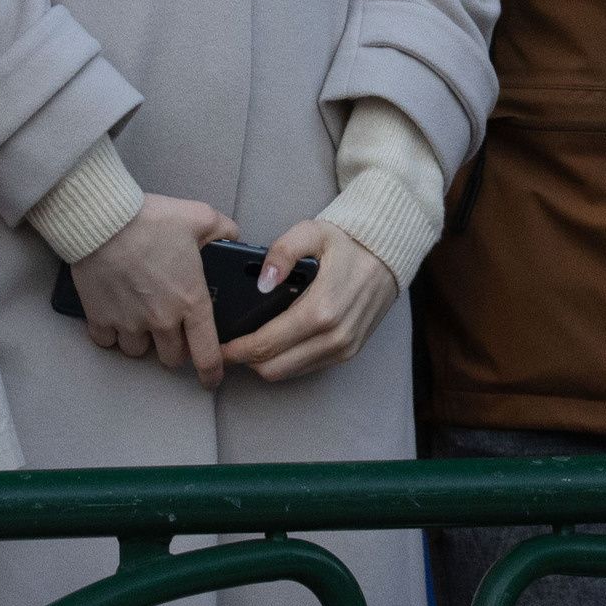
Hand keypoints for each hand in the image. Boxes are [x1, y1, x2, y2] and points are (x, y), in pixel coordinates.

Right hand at [74, 193, 240, 386]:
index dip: (212, 373)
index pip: (207, 354)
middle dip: (173, 348)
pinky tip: (113, 313)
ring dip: (141, 340)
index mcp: (191, 301)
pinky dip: (110, 332)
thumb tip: (234, 238)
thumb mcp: (198, 217)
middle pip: (172, 358)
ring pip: (138, 352)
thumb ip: (223, 230)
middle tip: (170, 328)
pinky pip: (107, 341)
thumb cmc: (151, 219)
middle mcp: (162, 320)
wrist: (102, 220)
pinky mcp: (100, 319)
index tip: (212, 379)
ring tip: (139, 317)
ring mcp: (129, 323)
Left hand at [229, 216, 398, 384]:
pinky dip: (285, 361)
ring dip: (264, 364)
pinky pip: (306, 368)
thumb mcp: (313, 232)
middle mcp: (333, 337)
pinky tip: (274, 343)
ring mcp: (343, 349)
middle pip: (273, 367)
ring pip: (288, 373)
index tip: (217, 345)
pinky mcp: (348, 353)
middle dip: (244, 361)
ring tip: (246, 345)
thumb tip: (262, 281)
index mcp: (320, 310)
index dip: (235, 349)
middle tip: (226, 346)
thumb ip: (282, 251)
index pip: (265, 344)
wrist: (389, 254)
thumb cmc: (348, 243)